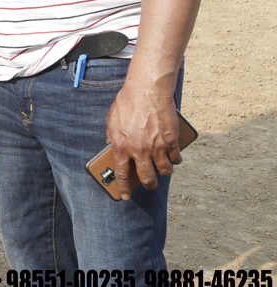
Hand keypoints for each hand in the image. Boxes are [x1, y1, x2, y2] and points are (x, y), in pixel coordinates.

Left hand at [104, 80, 182, 198]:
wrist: (147, 91)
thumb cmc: (127, 103)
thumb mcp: (111, 121)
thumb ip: (112, 137)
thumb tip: (111, 148)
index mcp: (121, 146)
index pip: (122, 174)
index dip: (123, 187)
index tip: (125, 196)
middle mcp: (140, 150)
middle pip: (147, 178)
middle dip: (148, 185)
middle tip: (149, 183)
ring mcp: (157, 147)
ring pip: (165, 171)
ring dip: (163, 172)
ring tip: (161, 168)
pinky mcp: (171, 141)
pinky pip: (176, 158)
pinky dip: (175, 160)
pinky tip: (172, 156)